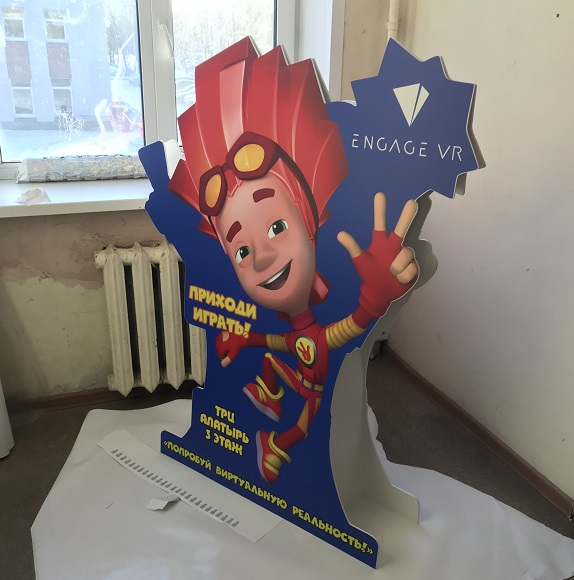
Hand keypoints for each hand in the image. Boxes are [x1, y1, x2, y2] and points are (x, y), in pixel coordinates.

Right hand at [215, 331, 247, 366]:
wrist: (241, 335)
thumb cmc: (237, 345)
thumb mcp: (233, 355)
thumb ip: (227, 361)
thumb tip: (222, 365)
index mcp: (220, 348)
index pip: (221, 356)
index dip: (227, 356)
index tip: (232, 353)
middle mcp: (217, 342)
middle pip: (219, 351)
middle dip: (224, 352)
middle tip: (231, 349)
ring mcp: (218, 338)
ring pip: (219, 346)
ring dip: (223, 348)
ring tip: (230, 345)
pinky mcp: (219, 335)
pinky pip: (219, 342)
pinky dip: (223, 343)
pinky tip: (228, 342)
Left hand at [337, 193, 418, 317]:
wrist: (379, 292)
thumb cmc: (368, 273)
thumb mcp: (359, 259)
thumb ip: (352, 246)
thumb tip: (339, 233)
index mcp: (380, 242)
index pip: (380, 223)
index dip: (379, 210)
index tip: (379, 195)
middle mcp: (394, 245)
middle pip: (402, 228)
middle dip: (406, 216)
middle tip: (411, 203)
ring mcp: (404, 255)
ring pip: (405, 254)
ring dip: (397, 267)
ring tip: (391, 273)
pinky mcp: (413, 266)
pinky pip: (410, 268)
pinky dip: (403, 275)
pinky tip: (399, 279)